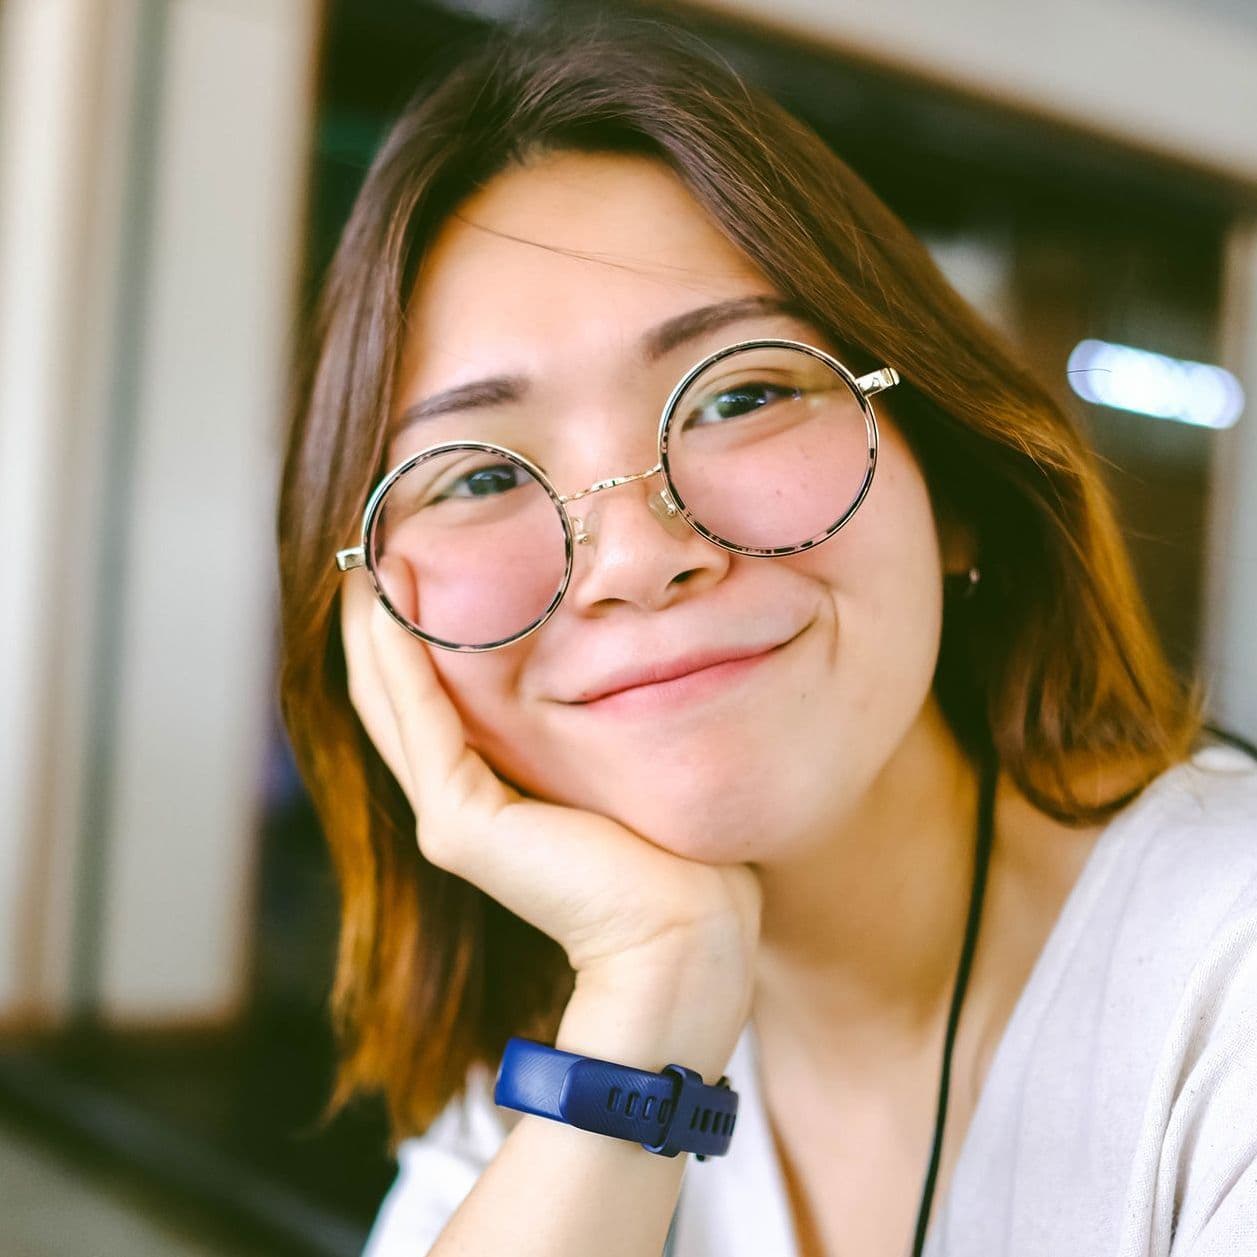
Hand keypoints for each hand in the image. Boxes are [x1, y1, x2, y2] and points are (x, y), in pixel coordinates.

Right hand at [339, 559, 762, 986]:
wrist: (686, 931)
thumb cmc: (673, 853)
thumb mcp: (617, 763)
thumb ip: (587, 723)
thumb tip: (606, 653)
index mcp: (491, 796)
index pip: (430, 703)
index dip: (409, 638)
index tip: (410, 565)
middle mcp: (457, 806)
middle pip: (395, 699)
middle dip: (379, 624)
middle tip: (370, 546)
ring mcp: (452, 818)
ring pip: (393, 704)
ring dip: (376, 630)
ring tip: (366, 562)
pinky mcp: (463, 825)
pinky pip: (423, 721)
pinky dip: (400, 660)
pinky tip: (388, 604)